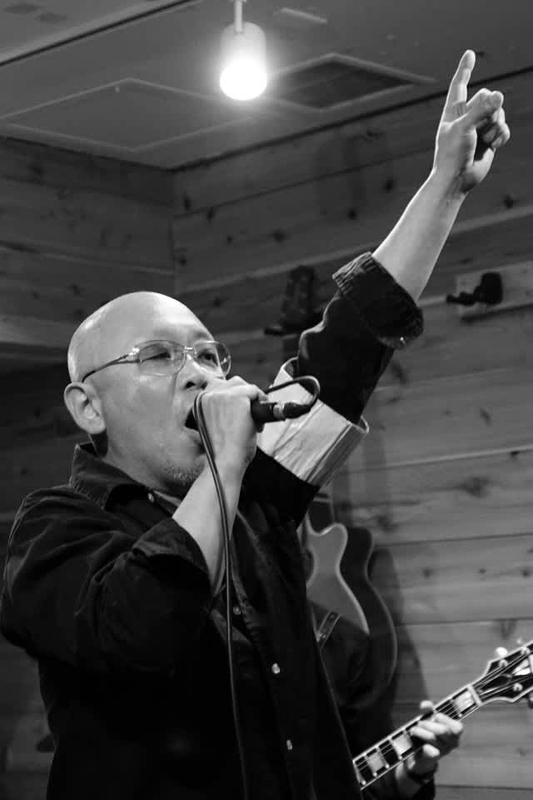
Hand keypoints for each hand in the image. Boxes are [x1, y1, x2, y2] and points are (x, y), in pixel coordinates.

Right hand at [195, 376, 266, 470]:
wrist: (224, 462)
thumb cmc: (221, 451)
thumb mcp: (214, 426)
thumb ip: (222, 411)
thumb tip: (240, 405)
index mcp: (199, 402)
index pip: (219, 386)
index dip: (233, 396)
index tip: (241, 408)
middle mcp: (207, 395)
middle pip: (233, 383)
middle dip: (244, 396)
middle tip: (250, 415)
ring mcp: (222, 394)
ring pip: (244, 386)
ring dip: (253, 399)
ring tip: (254, 420)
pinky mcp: (237, 397)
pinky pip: (255, 391)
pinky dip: (261, 402)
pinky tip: (259, 420)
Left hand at [405, 700, 462, 778]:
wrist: (420, 752)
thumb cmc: (428, 731)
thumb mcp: (429, 718)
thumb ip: (428, 709)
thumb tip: (424, 705)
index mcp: (455, 732)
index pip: (458, 727)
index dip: (445, 719)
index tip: (435, 715)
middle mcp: (453, 743)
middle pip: (442, 730)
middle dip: (428, 724)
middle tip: (420, 723)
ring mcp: (444, 751)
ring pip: (432, 737)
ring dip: (420, 731)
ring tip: (413, 730)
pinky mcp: (434, 758)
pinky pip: (430, 750)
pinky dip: (422, 744)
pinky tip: (418, 743)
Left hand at [433, 50, 509, 192]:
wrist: (456, 180)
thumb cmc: (452, 154)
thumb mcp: (464, 128)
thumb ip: (482, 110)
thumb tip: (500, 95)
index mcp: (453, 111)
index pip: (459, 85)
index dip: (465, 70)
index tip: (469, 54)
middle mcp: (466, 117)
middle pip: (487, 97)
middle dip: (489, 110)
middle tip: (481, 127)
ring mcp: (479, 128)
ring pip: (498, 113)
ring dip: (495, 126)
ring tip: (485, 140)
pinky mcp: (489, 140)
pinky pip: (504, 128)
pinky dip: (501, 136)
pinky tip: (494, 145)